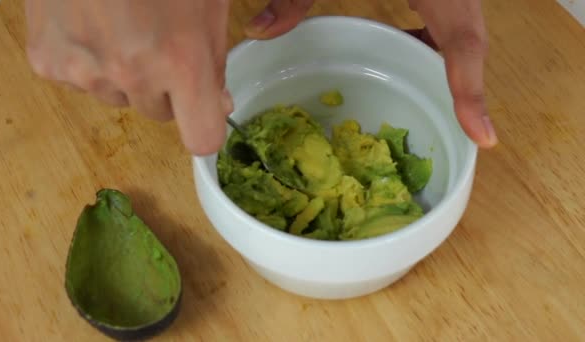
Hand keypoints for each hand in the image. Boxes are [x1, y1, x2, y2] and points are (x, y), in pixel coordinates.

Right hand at [25, 0, 232, 154]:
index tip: (204, 112)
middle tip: (158, 42)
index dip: (206, 126)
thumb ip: (215, 60)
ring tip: (121, 24)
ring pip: (118, 97)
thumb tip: (219, 104)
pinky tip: (90, 22)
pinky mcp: (48, 61)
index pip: (202, 138)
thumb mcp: (208, 5)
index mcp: (182, 61)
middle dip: (166, 89)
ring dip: (126, 75)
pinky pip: (80, 81)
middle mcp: (133, 75)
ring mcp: (85, 71)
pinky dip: (88, 61)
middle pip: (159, 115)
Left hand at [245, 0, 497, 147]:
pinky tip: (409, 36)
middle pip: (468, 35)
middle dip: (460, 77)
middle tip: (447, 112)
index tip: (485, 137)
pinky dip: (432, 29)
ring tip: (420, 76)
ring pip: (462, 22)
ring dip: (444, 53)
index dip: (472, 91)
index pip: (463, 38)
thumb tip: (256, 32)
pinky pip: (447, 7)